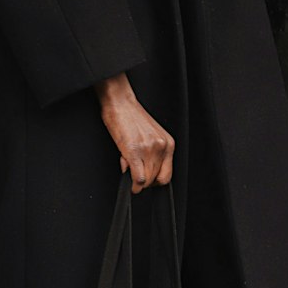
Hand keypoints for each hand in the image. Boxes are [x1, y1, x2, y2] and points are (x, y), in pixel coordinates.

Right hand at [93, 73, 174, 191]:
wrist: (120, 102)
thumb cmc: (131, 116)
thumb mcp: (150, 136)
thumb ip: (152, 154)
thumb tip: (144, 173)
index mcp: (168, 143)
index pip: (166, 175)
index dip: (154, 182)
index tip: (146, 181)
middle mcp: (161, 147)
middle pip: (156, 179)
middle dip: (144, 182)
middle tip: (134, 173)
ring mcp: (149, 150)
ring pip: (147, 181)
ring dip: (136, 182)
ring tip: (128, 168)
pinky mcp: (134, 151)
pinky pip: (138, 178)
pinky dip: (133, 184)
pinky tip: (128, 179)